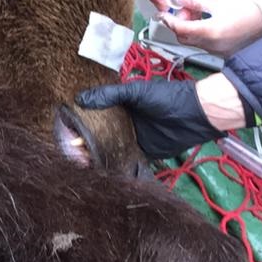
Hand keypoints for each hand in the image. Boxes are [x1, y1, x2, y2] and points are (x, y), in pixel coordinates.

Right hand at [77, 76, 248, 159]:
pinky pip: (125, 159)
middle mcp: (124, 123)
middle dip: (84, 141)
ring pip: (109, 147)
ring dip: (96, 154)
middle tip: (70, 150)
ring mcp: (132, 138)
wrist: (194, 114)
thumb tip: (80, 98)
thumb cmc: (167, 98)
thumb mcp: (136, 92)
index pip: (95, 113)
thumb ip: (110, 95)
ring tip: (80, 161)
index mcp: (120, 106)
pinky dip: (113, 164)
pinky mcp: (143, 153)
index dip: (80, 120)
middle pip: (99, 133)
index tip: (66, 128)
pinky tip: (99, 169)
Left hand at [160, 0, 261, 56]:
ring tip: (199, 12)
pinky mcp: (225, 53)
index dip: (169, 21)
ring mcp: (219, 52)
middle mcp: (213, 47)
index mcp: (211, 33)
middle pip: (185, 38)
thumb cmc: (247, 6)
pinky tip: (208, 22)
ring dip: (191, 28)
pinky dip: (201, 34)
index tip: (163, 13)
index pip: (180, 30)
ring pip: (195, 42)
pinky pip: (206, 45)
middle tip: (186, 9)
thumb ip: (195, 1)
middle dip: (180, 23)